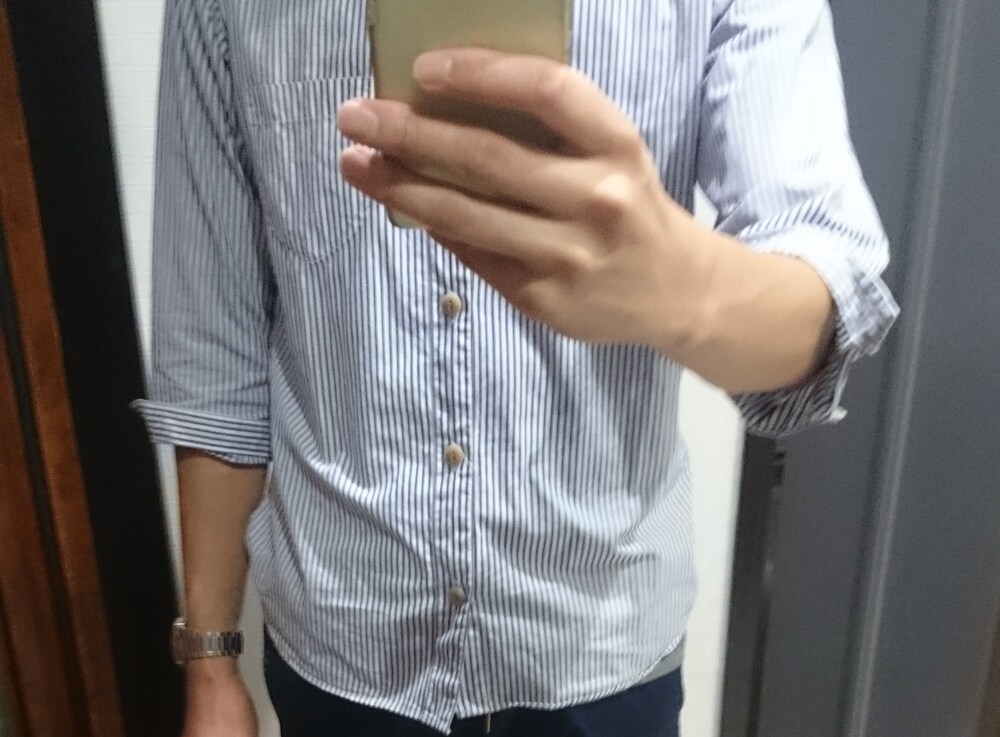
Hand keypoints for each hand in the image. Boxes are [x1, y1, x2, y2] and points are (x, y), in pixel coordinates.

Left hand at [337, 49, 710, 351]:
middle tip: (354, 116)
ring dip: (402, 188)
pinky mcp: (546, 300)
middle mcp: (596, 200)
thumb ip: (553, 132)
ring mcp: (569, 256)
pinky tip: (403, 207)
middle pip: (487, 158)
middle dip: (409, 134)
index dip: (480, 74)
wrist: (677, 291)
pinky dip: (436, 229)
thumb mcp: (612, 155)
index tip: (422, 68)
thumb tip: (452, 108)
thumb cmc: (630, 208)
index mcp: (617, 147)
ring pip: (468, 216)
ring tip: (357, 165)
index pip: (545, 91)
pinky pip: (476, 256)